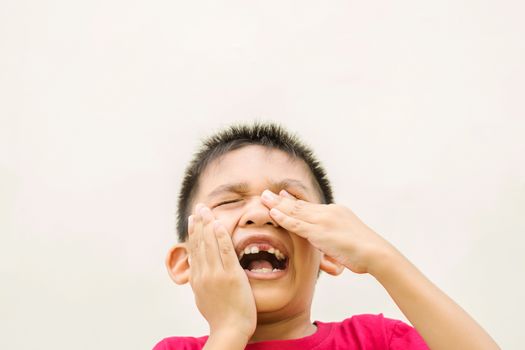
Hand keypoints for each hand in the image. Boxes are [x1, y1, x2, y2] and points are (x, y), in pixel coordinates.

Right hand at [188, 203, 256, 341]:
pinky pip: (225, 251)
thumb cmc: (220, 316)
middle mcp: (203, 274)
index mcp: (197, 278)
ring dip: (208, 224)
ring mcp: (216, 274)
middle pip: (200, 243)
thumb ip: (200, 282)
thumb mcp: (203, 297)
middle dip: (199, 222)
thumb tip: (197, 272)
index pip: (194, 250)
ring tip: (206, 210)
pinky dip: (221, 237)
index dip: (193, 232)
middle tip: (199, 207)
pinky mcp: (230, 276)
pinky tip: (219, 224)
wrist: (229, 330)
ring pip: (210, 244)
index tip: (193, 218)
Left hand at [260, 190, 398, 274]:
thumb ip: (334, 242)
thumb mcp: (348, 241)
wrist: (376, 253)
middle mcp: (329, 212)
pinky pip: (297, 224)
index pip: (310, 205)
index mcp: (336, 212)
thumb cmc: (366, 253)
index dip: (294, 200)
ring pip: (296, 211)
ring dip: (277, 205)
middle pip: (300, 204)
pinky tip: (273, 214)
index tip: (282, 194)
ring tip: (263, 198)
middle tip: (266, 193)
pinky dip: (284, 218)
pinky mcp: (320, 232)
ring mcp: (324, 221)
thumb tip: (328, 251)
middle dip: (281, 199)